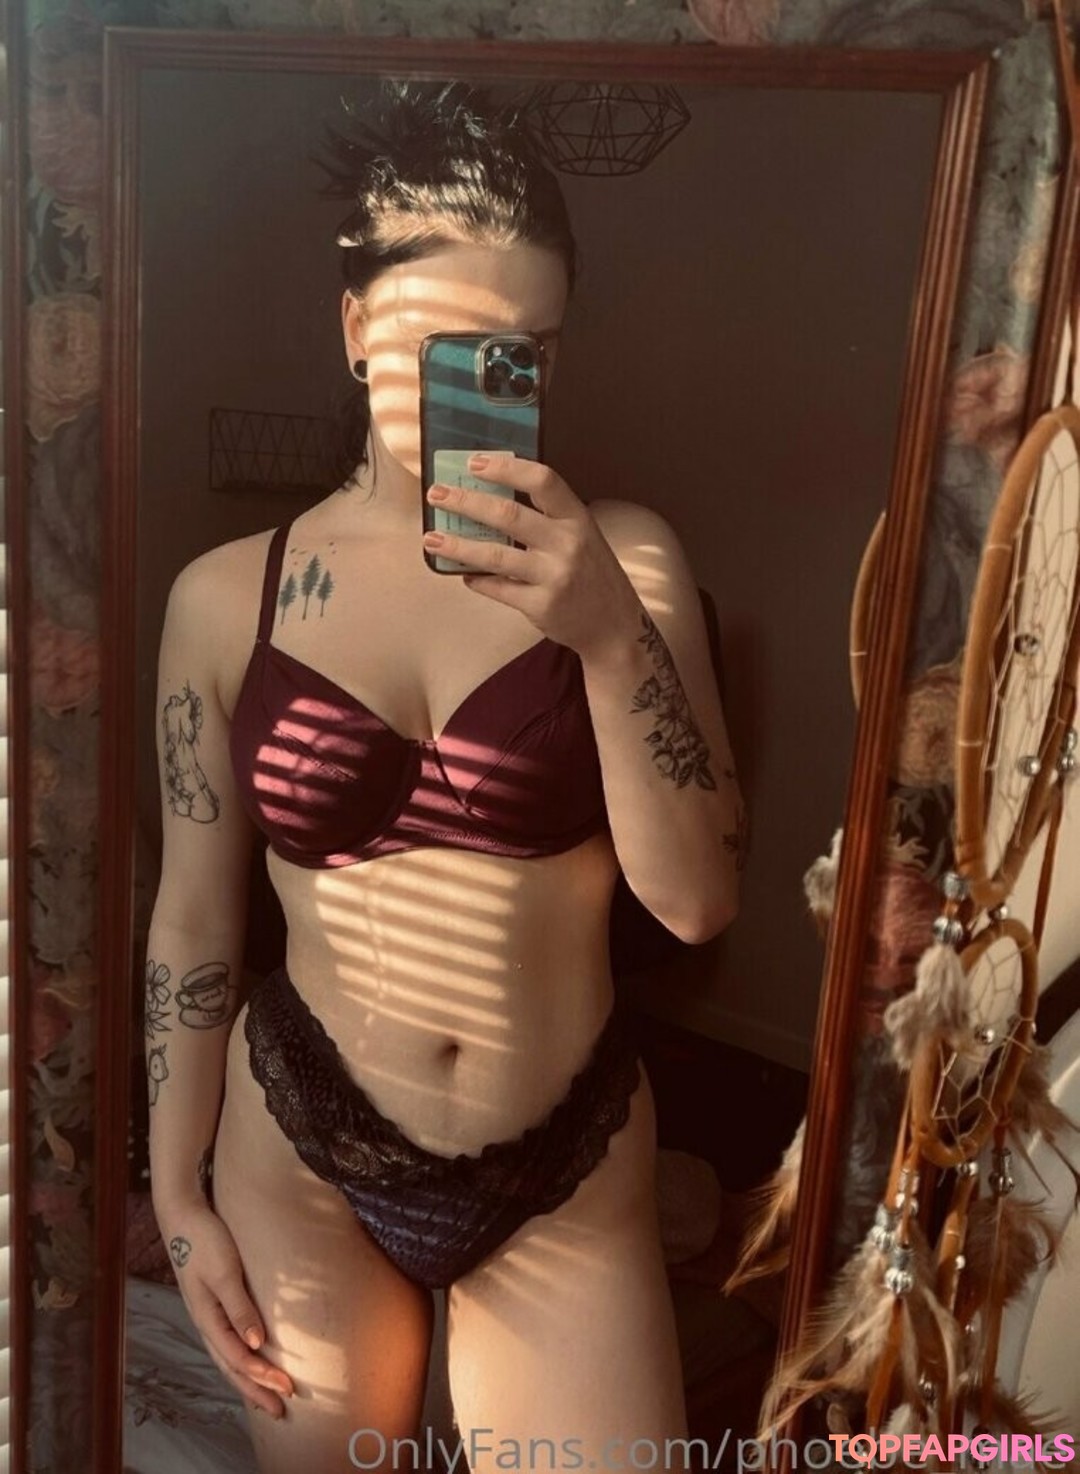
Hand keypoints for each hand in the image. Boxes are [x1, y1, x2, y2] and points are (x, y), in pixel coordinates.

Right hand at [157, 1198, 294, 1417]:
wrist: (182, 1216)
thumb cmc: (205, 1240)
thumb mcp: (224, 1272)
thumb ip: (239, 1308)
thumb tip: (257, 1344)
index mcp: (207, 1319)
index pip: (238, 1359)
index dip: (262, 1377)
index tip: (287, 1389)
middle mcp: (206, 1323)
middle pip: (232, 1367)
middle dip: (256, 1390)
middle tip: (281, 1411)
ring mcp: (208, 1315)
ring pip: (229, 1359)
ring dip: (249, 1380)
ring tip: (268, 1398)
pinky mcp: (213, 1305)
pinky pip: (228, 1343)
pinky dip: (241, 1361)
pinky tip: (253, 1362)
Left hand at [423, 453, 642, 660]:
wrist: (613, 625)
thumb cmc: (591, 574)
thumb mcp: (582, 536)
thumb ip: (547, 518)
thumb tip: (490, 499)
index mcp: (577, 518)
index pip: (542, 481)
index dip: (507, 468)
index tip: (474, 463)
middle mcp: (567, 544)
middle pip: (508, 515)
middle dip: (466, 502)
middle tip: (437, 494)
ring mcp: (554, 576)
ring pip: (495, 555)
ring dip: (458, 546)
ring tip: (431, 538)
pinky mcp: (541, 606)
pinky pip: (499, 588)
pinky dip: (477, 580)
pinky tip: (462, 574)